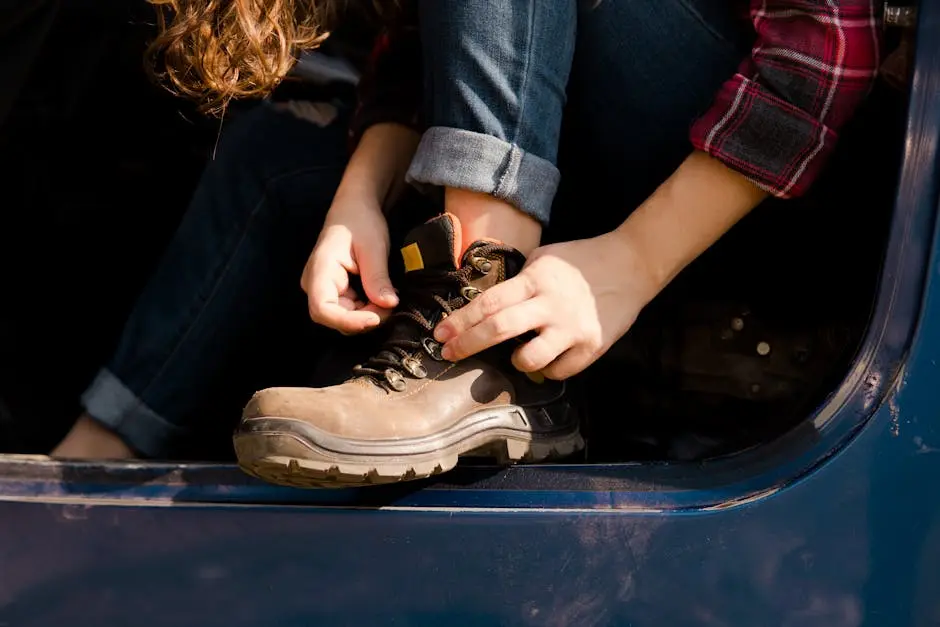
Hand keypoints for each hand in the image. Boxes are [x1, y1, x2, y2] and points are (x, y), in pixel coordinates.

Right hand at [302, 194, 398, 333]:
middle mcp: (315, 284)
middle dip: (363, 320)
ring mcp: (323, 289)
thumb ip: (378, 277)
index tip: (375, 319)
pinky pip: (349, 311)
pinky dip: (367, 310)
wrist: (355, 209)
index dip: (348, 321)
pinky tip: (382, 298)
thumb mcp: (374, 248)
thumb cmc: (361, 222)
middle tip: (390, 306)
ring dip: (367, 316)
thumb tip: (388, 305)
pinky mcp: (335, 292)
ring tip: (388, 300)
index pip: (323, 309)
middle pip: (333, 318)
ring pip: (343, 318)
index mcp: (319, 269)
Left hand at [433, 231, 658, 378]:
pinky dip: (548, 369)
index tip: (440, 334)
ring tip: (516, 355)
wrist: (632, 265)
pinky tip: (550, 356)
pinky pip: (558, 372)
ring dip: (514, 361)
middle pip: (499, 330)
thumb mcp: (544, 259)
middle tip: (448, 354)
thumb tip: (486, 306)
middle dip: (467, 344)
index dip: (461, 321)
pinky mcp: (591, 347)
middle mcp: (551, 305)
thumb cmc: (582, 260)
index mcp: (535, 280)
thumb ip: (518, 282)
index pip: (489, 303)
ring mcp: (572, 329)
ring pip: (528, 360)